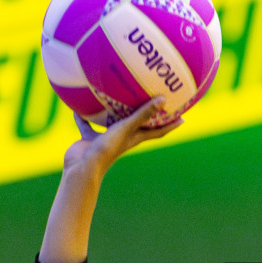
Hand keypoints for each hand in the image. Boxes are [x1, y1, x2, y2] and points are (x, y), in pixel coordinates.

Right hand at [62, 98, 182, 178]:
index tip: (183, 116)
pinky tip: (79, 103)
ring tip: (116, 95)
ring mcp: (106, 138)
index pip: (158, 131)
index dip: (170, 125)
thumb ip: (142, 114)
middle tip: (152, 98)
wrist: (82, 168)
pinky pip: (87, 124)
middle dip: (146, 113)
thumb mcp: (126, 128)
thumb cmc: (107, 149)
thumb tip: (163, 99)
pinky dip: (84, 116)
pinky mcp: (90, 138)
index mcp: (134, 138)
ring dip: (114, 111)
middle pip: (138, 124)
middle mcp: (122, 138)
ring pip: (112, 122)